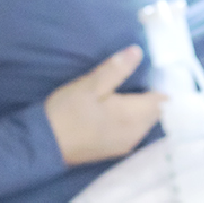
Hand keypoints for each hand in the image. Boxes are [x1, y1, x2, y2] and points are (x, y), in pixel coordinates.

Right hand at [44, 46, 163, 165]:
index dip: (159, 84)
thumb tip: (138, 51)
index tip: (152, 70)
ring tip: (131, 91)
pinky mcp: (114, 151)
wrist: (42, 146)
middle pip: (155, 113)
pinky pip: (134, 132)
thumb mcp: (90, 86)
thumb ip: (117, 70)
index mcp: (134, 116)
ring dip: (143, 109)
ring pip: (145, 123)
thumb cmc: (67, 112)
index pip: (161, 100)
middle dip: (152, 97)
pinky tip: (121, 110)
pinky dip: (133, 120)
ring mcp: (126, 145)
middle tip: (141, 78)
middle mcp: (136, 134)